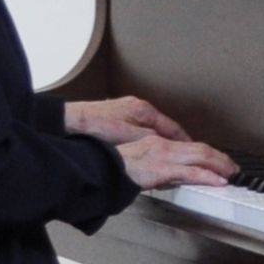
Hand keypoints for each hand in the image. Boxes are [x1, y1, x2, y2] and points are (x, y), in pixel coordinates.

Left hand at [67, 95, 187, 145]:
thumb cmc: (93, 126)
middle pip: (164, 128)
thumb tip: (166, 145)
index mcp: (143, 110)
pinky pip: (140, 129)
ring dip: (160, 141)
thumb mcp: (125, 135)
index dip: (185, 142)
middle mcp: (138, 107)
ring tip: (166, 155)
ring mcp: (127, 111)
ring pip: (152, 129)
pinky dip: (147, 139)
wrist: (67, 120)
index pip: (173, 128)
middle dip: (175, 142)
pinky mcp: (117, 116)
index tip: (195, 152)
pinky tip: (143, 149)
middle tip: (184, 156)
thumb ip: (148, 139)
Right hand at [118, 136, 234, 191]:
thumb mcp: (136, 162)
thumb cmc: (110, 167)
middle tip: (232, 167)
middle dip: (220, 158)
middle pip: (200, 149)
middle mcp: (163, 145)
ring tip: (231, 173)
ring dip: (220, 165)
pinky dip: (207, 176)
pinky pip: (190, 172)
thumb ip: (153, 165)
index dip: (207, 153)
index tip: (218, 160)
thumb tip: (167, 175)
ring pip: (200, 157)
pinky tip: (218, 181)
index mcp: (156, 141)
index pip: (189, 145)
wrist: (97, 168)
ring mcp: (163, 156)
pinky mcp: (162, 169)